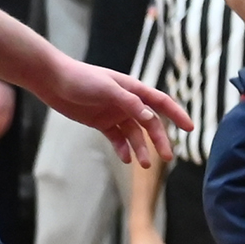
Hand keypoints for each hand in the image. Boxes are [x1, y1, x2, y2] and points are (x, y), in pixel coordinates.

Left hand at [48, 61, 190, 167]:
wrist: (54, 81)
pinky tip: (126, 158)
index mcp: (134, 90)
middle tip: (167, 157)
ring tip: (143, 164)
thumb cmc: (82, 79)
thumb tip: (150, 116)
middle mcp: (128, 103)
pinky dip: (123, 148)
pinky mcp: (101, 123)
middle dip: (160, 140)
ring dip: (141, 148)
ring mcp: (115, 113)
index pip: (162, 103)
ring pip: (134, 134)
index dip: (177, 114)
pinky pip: (117, 138)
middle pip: (150, 123)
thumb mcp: (107, 88)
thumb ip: (129, 102)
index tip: (190, 128)